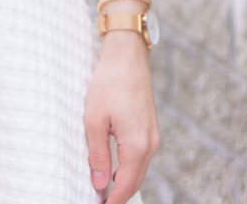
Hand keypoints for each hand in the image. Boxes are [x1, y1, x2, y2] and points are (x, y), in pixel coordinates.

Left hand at [85, 32, 158, 200]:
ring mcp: (153, 136)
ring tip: (102, 187)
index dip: (112, 201)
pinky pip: (140, 155)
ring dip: (123, 180)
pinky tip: (114, 166)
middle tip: (99, 199)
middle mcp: (150, 144)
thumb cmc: (108, 83)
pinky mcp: (150, 128)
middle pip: (134, 181)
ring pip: (138, 169)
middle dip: (118, 194)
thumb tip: (99, 184)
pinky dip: (128, 166)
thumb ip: (97, 154)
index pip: (125, 186)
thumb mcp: (94, 119)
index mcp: (137, 145)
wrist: (127, 56)